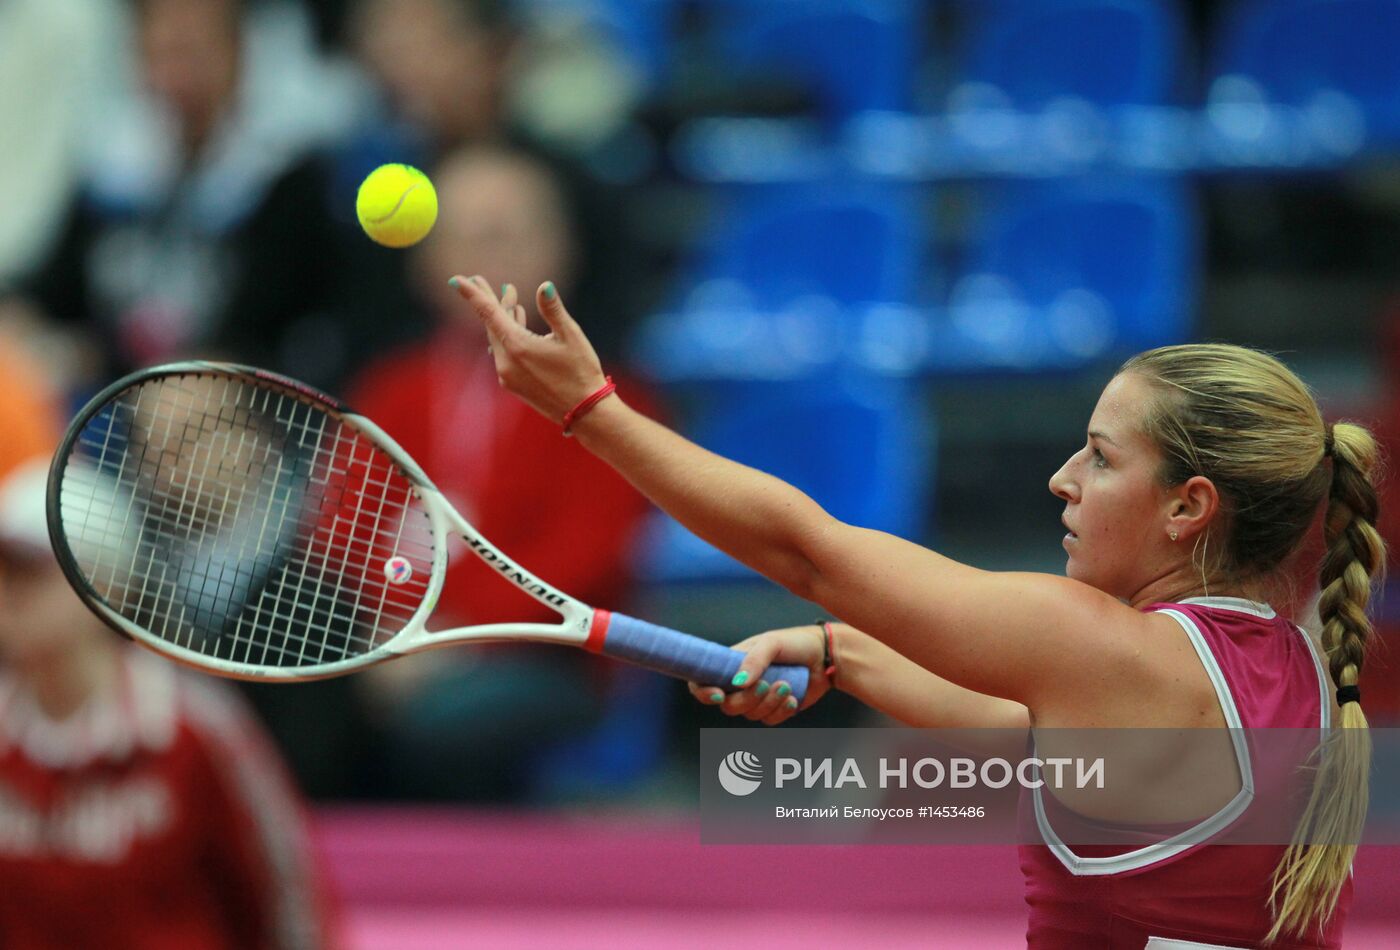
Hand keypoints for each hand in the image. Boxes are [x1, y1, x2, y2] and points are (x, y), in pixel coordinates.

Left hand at [449, 275, 607, 424]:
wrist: (585, 412)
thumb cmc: (581, 372)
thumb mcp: (571, 336)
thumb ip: (553, 310)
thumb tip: (545, 286)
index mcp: (517, 346)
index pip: (488, 313)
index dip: (473, 294)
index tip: (456, 280)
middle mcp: (506, 362)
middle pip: (491, 324)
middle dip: (490, 301)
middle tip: (481, 279)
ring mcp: (507, 376)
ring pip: (498, 339)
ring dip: (503, 318)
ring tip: (509, 299)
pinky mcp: (513, 385)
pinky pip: (504, 354)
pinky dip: (508, 336)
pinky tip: (518, 324)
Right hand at [689, 625, 832, 725]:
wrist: (826, 656)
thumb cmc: (795, 643)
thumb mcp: (772, 643)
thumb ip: (754, 660)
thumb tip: (738, 682)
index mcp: (732, 664)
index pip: (703, 681)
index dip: (703, 692)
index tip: (719, 695)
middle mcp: (741, 683)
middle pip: (728, 706)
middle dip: (747, 700)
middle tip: (767, 684)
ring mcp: (757, 698)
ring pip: (750, 715)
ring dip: (769, 703)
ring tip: (787, 685)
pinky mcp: (775, 709)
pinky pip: (769, 721)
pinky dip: (781, 711)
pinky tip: (793, 698)